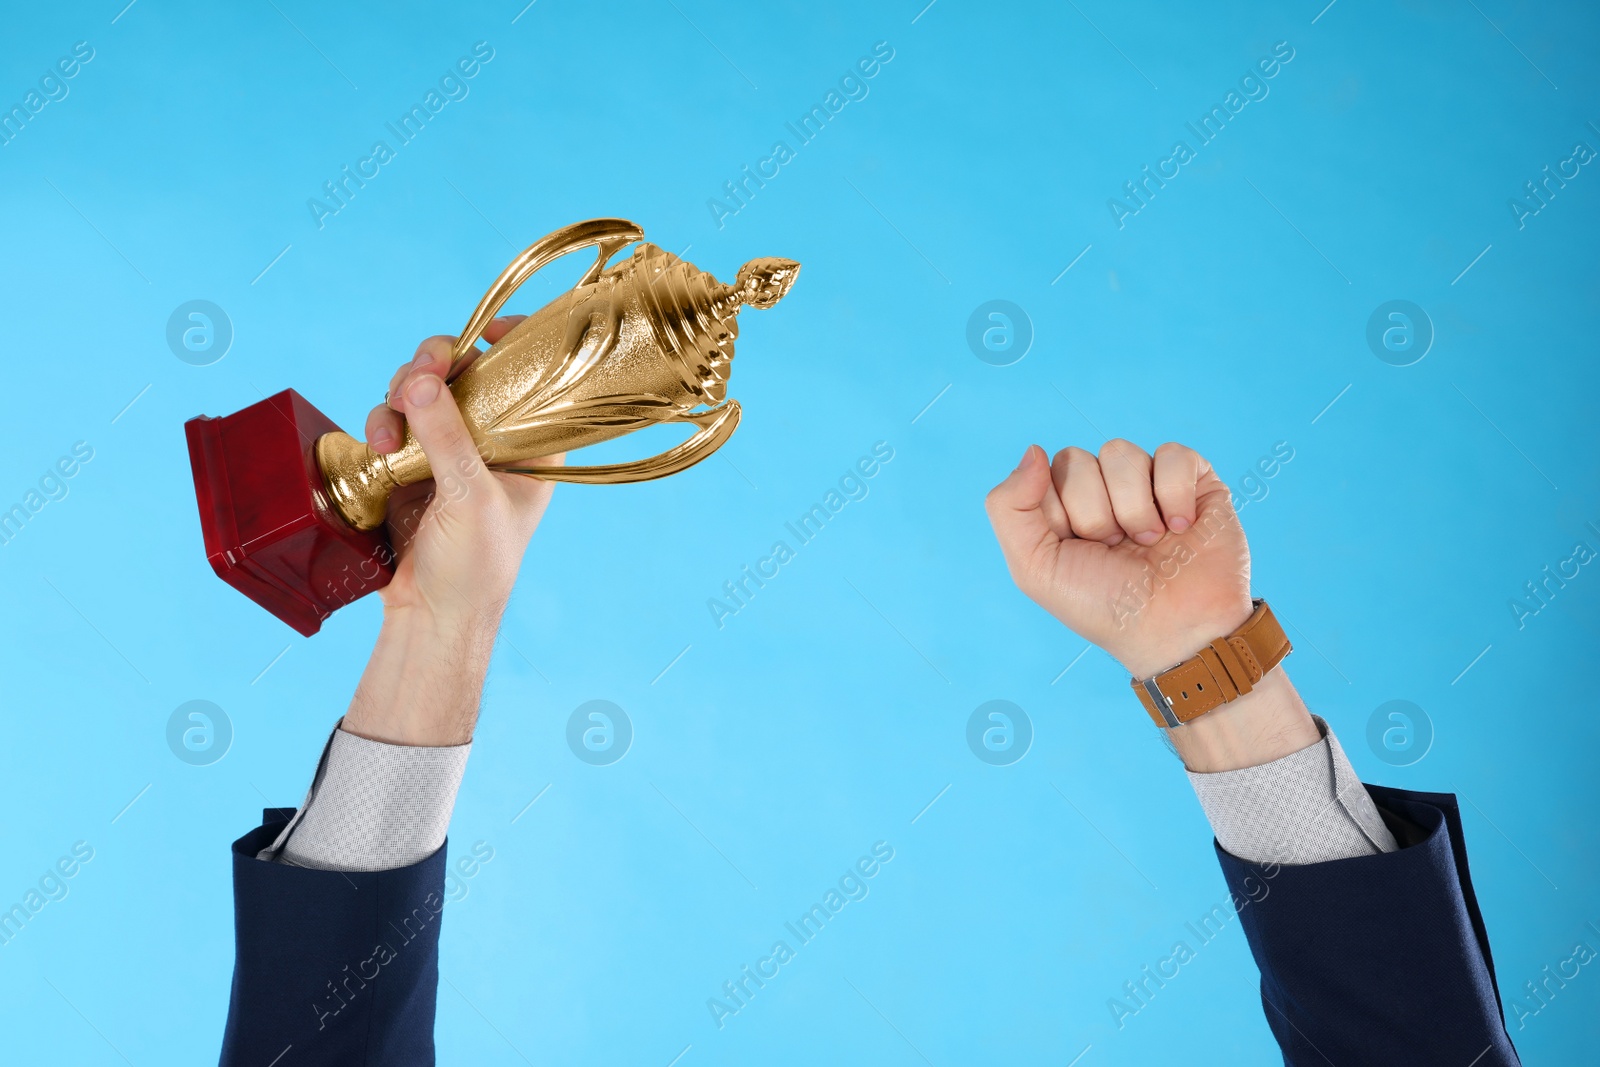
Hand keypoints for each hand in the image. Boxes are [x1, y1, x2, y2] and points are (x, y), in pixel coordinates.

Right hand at [364, 316, 558, 624]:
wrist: (432, 616)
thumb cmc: (475, 567)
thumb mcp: (469, 497)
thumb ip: (446, 437)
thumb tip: (420, 381)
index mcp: (532, 445)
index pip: (532, 375)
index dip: (515, 343)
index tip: (487, 333)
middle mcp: (493, 439)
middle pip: (465, 372)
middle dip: (435, 365)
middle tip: (417, 376)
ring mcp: (449, 449)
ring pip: (421, 392)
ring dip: (399, 397)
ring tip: (388, 433)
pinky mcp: (410, 464)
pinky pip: (393, 421)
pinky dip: (382, 423)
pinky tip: (378, 446)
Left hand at [985, 439, 1250, 678]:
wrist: (1173, 630)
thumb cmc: (1103, 606)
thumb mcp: (1034, 567)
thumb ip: (1008, 506)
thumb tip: (1032, 450)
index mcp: (1063, 507)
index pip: (1044, 472)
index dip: (1059, 514)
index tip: (1079, 551)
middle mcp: (1103, 490)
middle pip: (1077, 460)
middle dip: (1092, 514)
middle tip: (1115, 550)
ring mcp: (1147, 483)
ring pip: (1120, 453)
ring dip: (1132, 509)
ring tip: (1148, 543)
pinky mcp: (1194, 482)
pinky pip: (1172, 455)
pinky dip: (1174, 496)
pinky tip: (1181, 528)